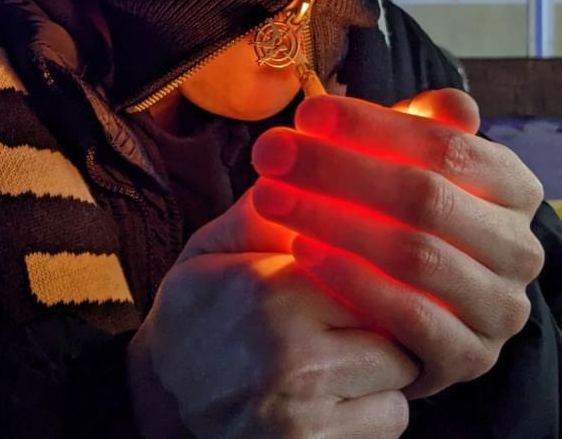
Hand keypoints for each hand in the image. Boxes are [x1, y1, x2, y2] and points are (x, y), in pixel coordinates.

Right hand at [127, 192, 417, 438]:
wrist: (163, 392)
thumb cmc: (201, 306)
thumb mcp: (218, 243)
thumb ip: (270, 206)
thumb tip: (318, 154)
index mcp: (270, 291)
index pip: (371, 261)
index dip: (379, 253)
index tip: (377, 249)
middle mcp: (290, 354)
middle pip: (395, 316)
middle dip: (388, 303)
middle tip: (364, 296)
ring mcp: (302, 412)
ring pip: (402, 372)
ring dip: (389, 355)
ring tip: (346, 342)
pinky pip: (390, 419)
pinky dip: (377, 402)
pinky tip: (340, 385)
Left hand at [251, 88, 544, 398]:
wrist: (373, 312)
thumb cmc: (387, 219)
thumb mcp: (399, 167)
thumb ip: (415, 131)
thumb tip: (449, 103)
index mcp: (511, 187)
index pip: (445, 144)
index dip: (371, 125)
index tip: (306, 114)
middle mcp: (518, 247)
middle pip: (425, 196)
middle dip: (337, 169)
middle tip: (269, 155)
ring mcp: (499, 307)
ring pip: (415, 254)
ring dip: (333, 221)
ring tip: (270, 198)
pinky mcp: (468, 357)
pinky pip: (409, 316)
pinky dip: (349, 279)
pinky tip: (299, 251)